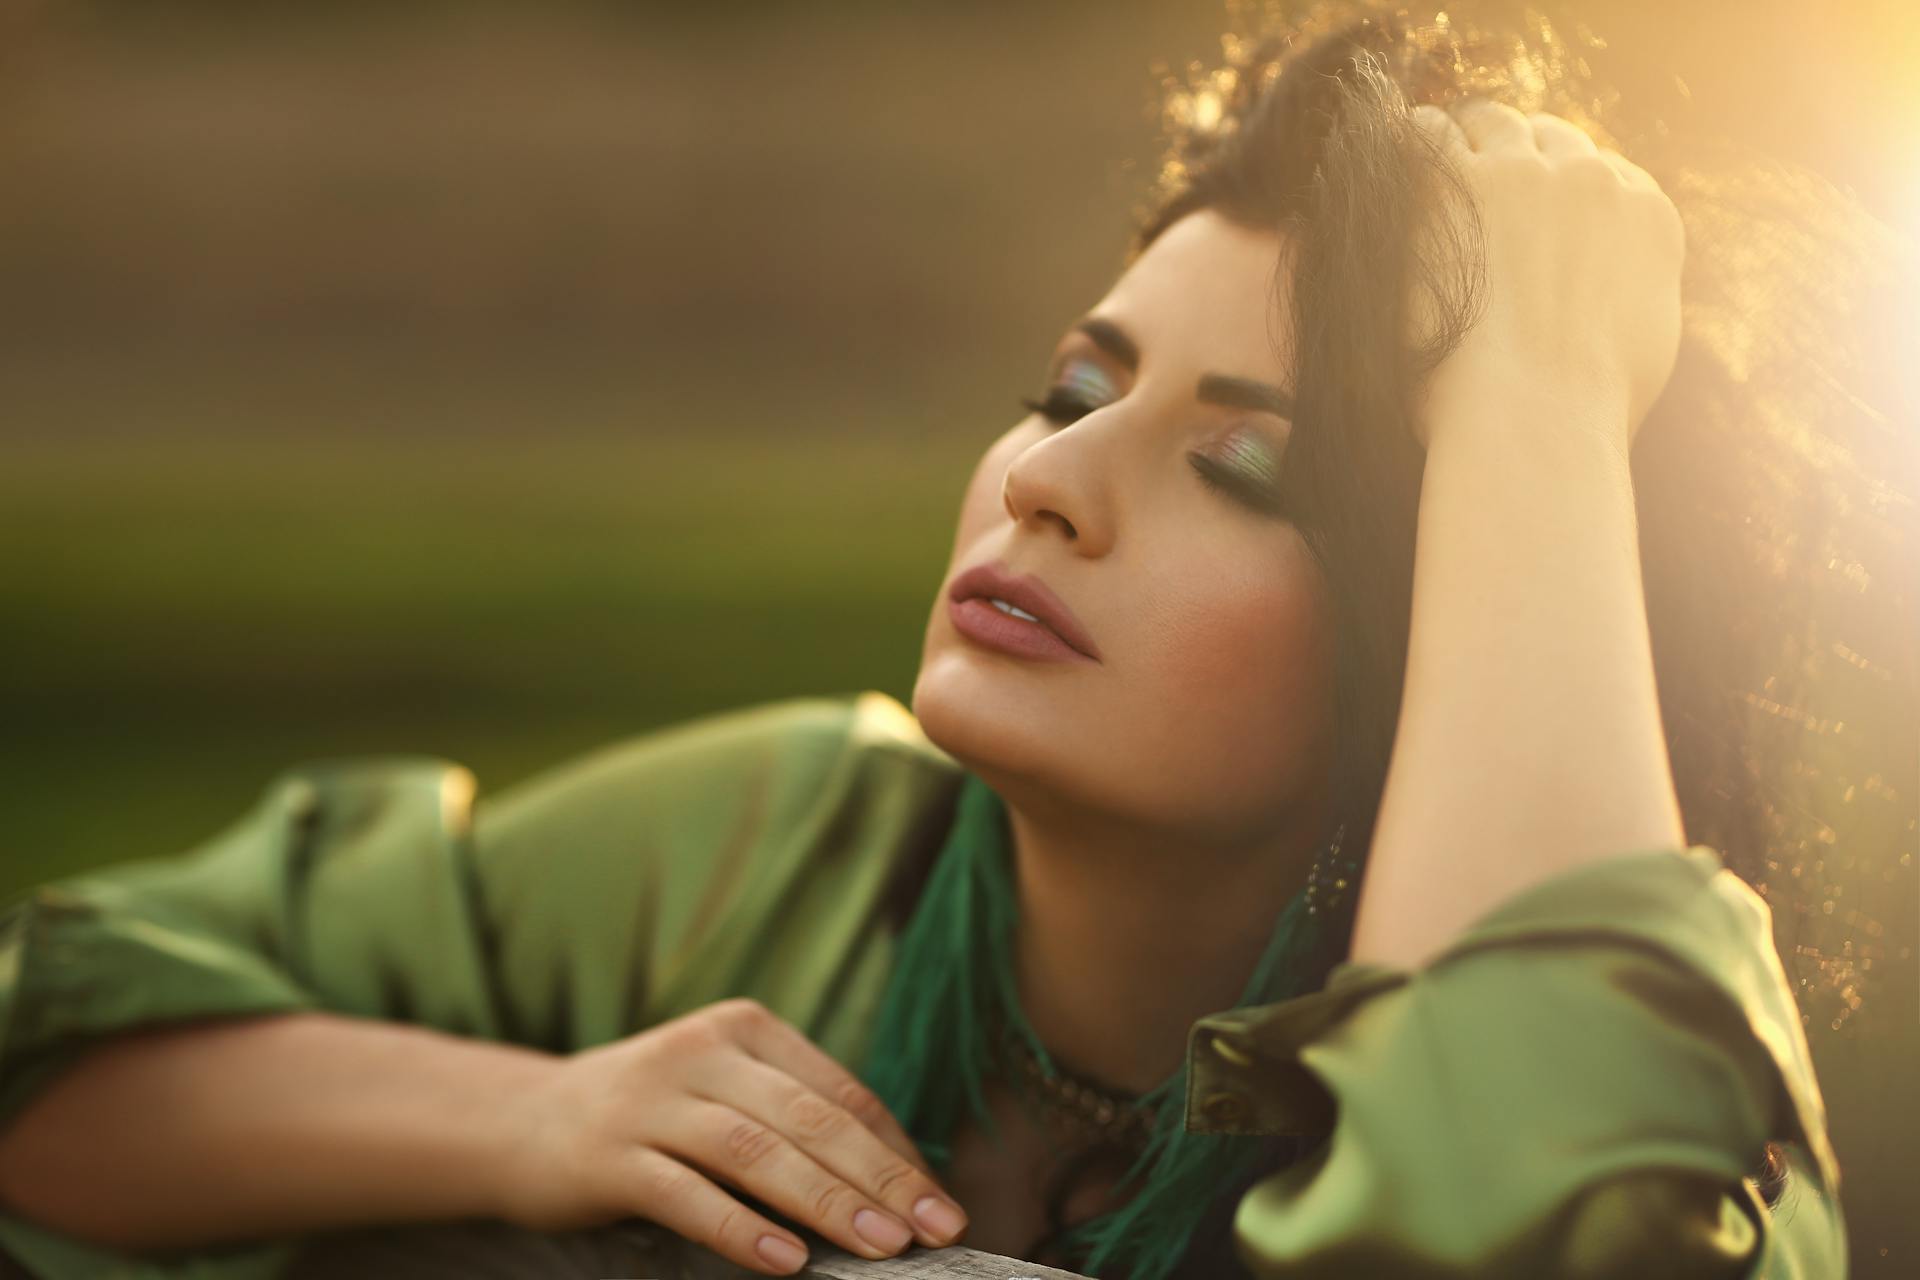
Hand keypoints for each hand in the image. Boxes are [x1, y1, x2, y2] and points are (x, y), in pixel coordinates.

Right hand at [495, 998, 968, 1274]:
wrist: (522, 1123)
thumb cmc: (651, 1117)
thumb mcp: (724, 1094)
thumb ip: (793, 1118)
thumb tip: (896, 1178)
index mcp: (744, 1029)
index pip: (839, 1091)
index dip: (895, 1149)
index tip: (939, 1201)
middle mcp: (702, 1052)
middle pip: (810, 1119)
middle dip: (881, 1178)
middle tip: (936, 1229)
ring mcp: (653, 1101)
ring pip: (757, 1153)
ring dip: (826, 1204)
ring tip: (882, 1248)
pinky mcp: (610, 1156)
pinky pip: (687, 1195)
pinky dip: (740, 1230)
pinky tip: (787, 1263)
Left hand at [1406, 97, 1684, 454]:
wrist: (1535, 418)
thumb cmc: (1586, 410)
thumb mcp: (1645, 346)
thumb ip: (1631, 296)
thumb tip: (1610, 295)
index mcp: (1647, 214)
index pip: (1603, 171)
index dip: (1563, 183)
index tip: (1534, 198)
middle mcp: (1591, 180)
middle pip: (1549, 139)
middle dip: (1518, 151)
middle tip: (1481, 168)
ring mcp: (1521, 176)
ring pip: (1492, 123)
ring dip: (1465, 135)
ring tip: (1435, 152)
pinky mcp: (1453, 184)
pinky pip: (1429, 135)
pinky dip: (1415, 140)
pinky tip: (1393, 155)